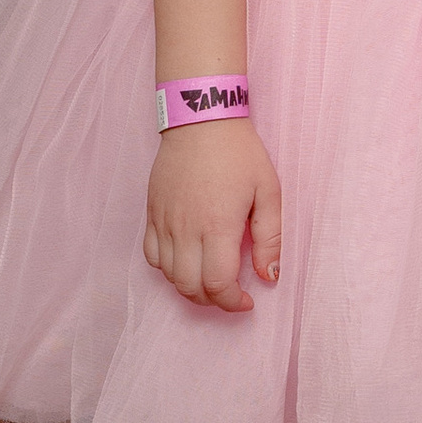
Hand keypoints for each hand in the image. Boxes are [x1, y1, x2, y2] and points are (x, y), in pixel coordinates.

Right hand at [144, 120, 281, 309]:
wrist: (201, 120)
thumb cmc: (239, 153)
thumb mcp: (269, 191)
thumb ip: (270, 238)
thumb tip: (268, 276)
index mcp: (218, 226)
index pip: (217, 284)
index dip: (232, 302)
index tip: (247, 301)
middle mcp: (186, 229)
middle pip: (190, 287)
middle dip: (212, 300)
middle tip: (230, 293)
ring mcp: (164, 222)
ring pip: (168, 275)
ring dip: (189, 287)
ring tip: (210, 279)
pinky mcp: (151, 213)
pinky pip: (150, 255)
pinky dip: (166, 268)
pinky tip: (185, 261)